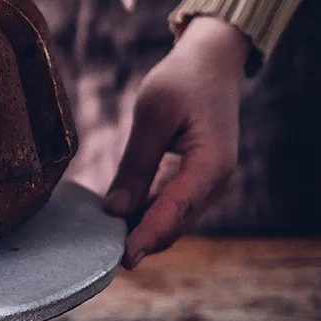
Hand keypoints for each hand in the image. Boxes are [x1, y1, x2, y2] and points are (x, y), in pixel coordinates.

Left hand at [104, 16, 248, 267]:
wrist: (214, 61)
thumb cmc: (183, 80)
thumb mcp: (153, 116)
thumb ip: (136, 164)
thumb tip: (115, 210)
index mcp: (211, 164)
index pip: (175, 210)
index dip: (147, 235)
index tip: (124, 259)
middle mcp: (217, 181)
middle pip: (176, 223)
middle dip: (143, 240)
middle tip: (103, 255)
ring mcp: (211, 183)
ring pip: (176, 220)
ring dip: (145, 230)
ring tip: (108, 241)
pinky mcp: (200, 179)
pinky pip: (175, 206)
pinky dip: (151, 215)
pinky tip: (123, 219)